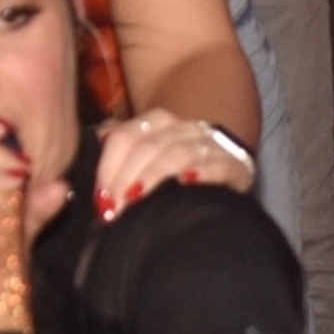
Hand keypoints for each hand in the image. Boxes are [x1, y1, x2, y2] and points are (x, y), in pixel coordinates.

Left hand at [93, 110, 253, 218]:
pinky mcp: (236, 166)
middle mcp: (184, 128)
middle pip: (148, 146)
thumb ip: (118, 146)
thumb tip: (97, 140)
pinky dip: (202, 172)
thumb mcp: (143, 156)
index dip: (107, 167)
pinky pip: (219, 165)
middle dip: (125, 179)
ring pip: (178, 153)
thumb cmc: (173, 172)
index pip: (124, 136)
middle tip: (113, 211)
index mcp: (157, 122)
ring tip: (136, 201)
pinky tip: (186, 183)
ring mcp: (211, 145)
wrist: (225, 170)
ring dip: (153, 177)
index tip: (99, 199)